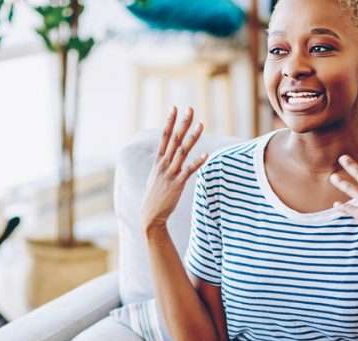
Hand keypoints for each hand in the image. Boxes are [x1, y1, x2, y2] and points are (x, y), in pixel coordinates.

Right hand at [140, 106, 207, 232]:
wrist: (150, 215)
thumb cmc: (155, 196)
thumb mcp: (156, 177)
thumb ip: (163, 165)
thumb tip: (168, 157)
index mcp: (159, 161)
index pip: (164, 137)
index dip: (169, 122)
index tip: (174, 108)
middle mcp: (164, 164)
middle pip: (174, 139)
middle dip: (182, 123)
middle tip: (190, 108)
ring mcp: (170, 173)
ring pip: (182, 151)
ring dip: (192, 137)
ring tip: (201, 124)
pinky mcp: (177, 184)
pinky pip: (189, 170)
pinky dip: (197, 162)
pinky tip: (206, 155)